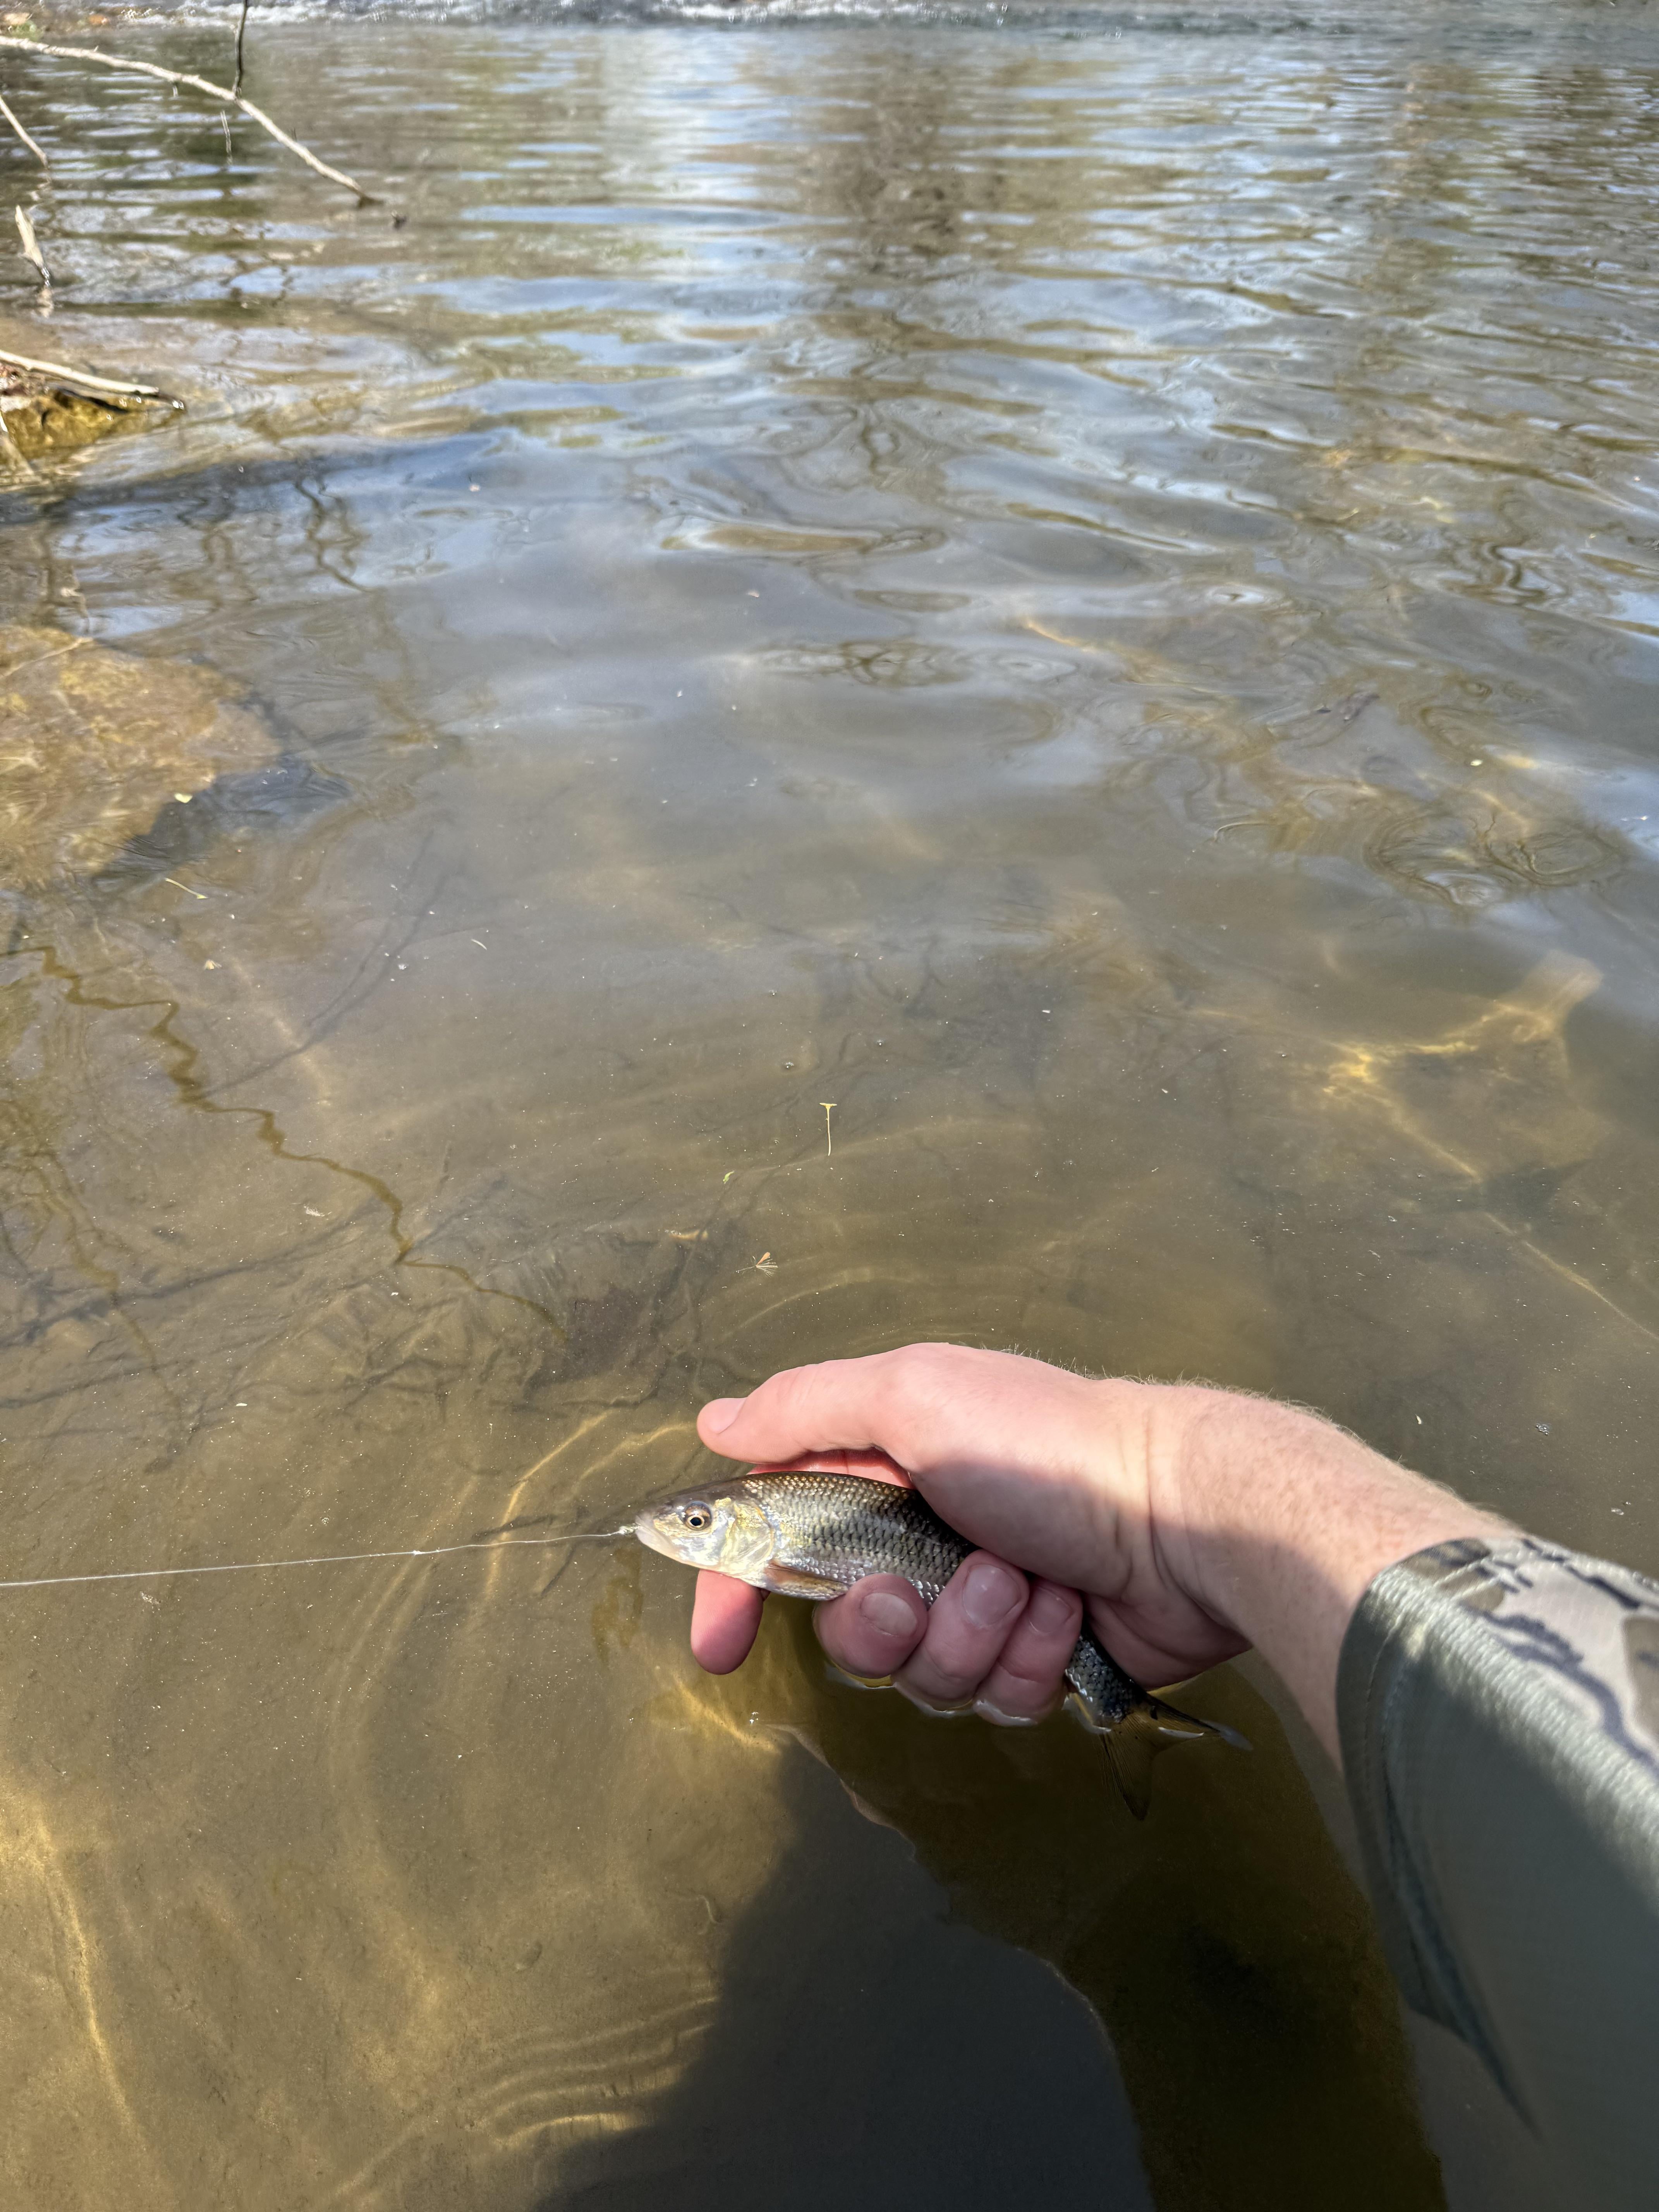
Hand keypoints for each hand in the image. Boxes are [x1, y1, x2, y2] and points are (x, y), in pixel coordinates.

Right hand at [689, 1344, 1509, 1758]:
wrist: (1183, 1514)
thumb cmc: (1045, 1445)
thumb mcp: (914, 1395)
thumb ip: (805, 1409)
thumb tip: (712, 1422)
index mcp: (888, 1470)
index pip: (782, 1541)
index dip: (741, 1592)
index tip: (721, 1645)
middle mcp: (928, 1537)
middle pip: (850, 1628)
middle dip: (885, 1622)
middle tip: (925, 1591)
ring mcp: (986, 1604)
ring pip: (924, 1675)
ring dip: (971, 1634)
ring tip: (1027, 1585)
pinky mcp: (1041, 1660)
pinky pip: (996, 1698)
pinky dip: (1029, 1659)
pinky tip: (1069, 1615)